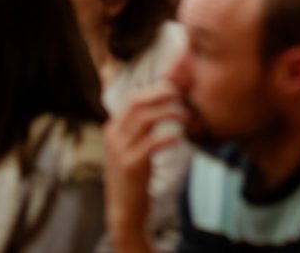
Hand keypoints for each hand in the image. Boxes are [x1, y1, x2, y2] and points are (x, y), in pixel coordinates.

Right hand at [104, 86, 182, 248]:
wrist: (124, 208)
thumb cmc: (135, 174)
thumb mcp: (133, 146)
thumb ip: (142, 126)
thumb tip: (164, 103)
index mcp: (113, 128)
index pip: (133, 99)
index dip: (155, 90)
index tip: (176, 90)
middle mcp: (113, 135)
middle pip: (137, 103)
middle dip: (162, 96)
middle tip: (183, 97)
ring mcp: (119, 150)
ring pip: (144, 120)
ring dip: (168, 113)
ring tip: (186, 116)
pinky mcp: (129, 165)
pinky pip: (151, 144)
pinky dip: (167, 137)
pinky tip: (179, 139)